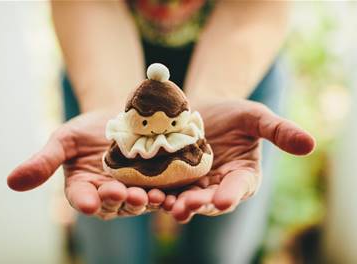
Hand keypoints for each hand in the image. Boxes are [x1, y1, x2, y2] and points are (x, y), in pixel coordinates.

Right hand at [7, 111, 165, 218]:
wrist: (120, 116)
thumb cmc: (87, 129)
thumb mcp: (64, 140)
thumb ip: (44, 161)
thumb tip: (11, 182)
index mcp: (83, 188)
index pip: (81, 197)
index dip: (84, 200)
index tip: (86, 201)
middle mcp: (107, 195)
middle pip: (112, 204)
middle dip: (117, 200)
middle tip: (123, 194)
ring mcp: (131, 191)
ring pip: (136, 203)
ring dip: (142, 202)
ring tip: (148, 196)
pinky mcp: (153, 185)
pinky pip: (157, 194)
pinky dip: (162, 196)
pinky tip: (168, 193)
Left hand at [168, 99, 315, 222]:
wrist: (200, 110)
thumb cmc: (233, 114)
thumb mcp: (256, 117)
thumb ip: (279, 131)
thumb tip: (310, 144)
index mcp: (243, 177)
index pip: (239, 188)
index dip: (232, 194)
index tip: (223, 200)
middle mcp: (219, 187)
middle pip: (209, 200)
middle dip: (198, 204)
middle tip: (185, 205)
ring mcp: (194, 186)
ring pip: (185, 200)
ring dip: (175, 204)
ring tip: (164, 204)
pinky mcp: (173, 182)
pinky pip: (166, 190)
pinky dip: (158, 194)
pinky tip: (147, 193)